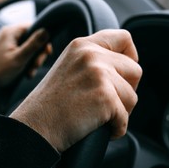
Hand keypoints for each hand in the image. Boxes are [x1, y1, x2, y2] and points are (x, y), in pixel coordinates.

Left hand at [0, 24, 51, 105]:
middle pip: (32, 39)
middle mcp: (8, 35)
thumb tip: (47, 30)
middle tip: (36, 66)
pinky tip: (26, 74)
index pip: (33, 27)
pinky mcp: (7, 53)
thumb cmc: (0, 70)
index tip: (47, 52)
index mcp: (10, 32)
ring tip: (30, 73)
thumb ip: (34, 44)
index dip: (43, 39)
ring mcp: (7, 44)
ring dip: (32, 62)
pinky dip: (26, 64)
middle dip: (37, 54)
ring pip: (28, 49)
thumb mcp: (20, 58)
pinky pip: (22, 55)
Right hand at [10, 29, 141, 151]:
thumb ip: (93, 61)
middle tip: (107, 103)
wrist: (33, 128)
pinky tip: (97, 128)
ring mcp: (99, 75)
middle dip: (127, 91)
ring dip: (120, 112)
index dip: (130, 57)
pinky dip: (116, 129)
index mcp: (82, 45)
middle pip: (135, 70)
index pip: (124, 38)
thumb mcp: (69, 68)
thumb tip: (125, 66)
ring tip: (97, 116)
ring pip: (132, 97)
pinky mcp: (105, 97)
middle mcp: (91, 55)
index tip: (123, 74)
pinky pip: (125, 118)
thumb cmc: (49, 105)